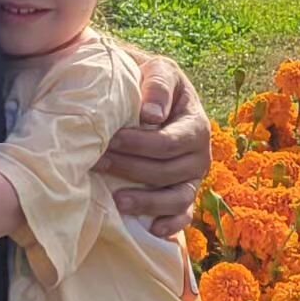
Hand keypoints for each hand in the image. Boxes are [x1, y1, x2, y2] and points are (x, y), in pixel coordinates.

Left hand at [103, 56, 209, 235]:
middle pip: (168, 171)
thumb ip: (157, 85)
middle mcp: (200, 154)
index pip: (169, 143)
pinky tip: (151, 229)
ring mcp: (193, 177)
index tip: (110, 140)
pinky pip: (183, 214)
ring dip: (147, 202)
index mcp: (196, 125)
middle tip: (99, 163)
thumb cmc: (150, 82)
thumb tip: (151, 116)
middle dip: (132, 169)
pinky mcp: (184, 194)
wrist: (148, 93)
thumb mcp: (158, 71)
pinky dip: (170, 224)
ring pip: (176, 197)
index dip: (139, 145)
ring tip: (118, 200)